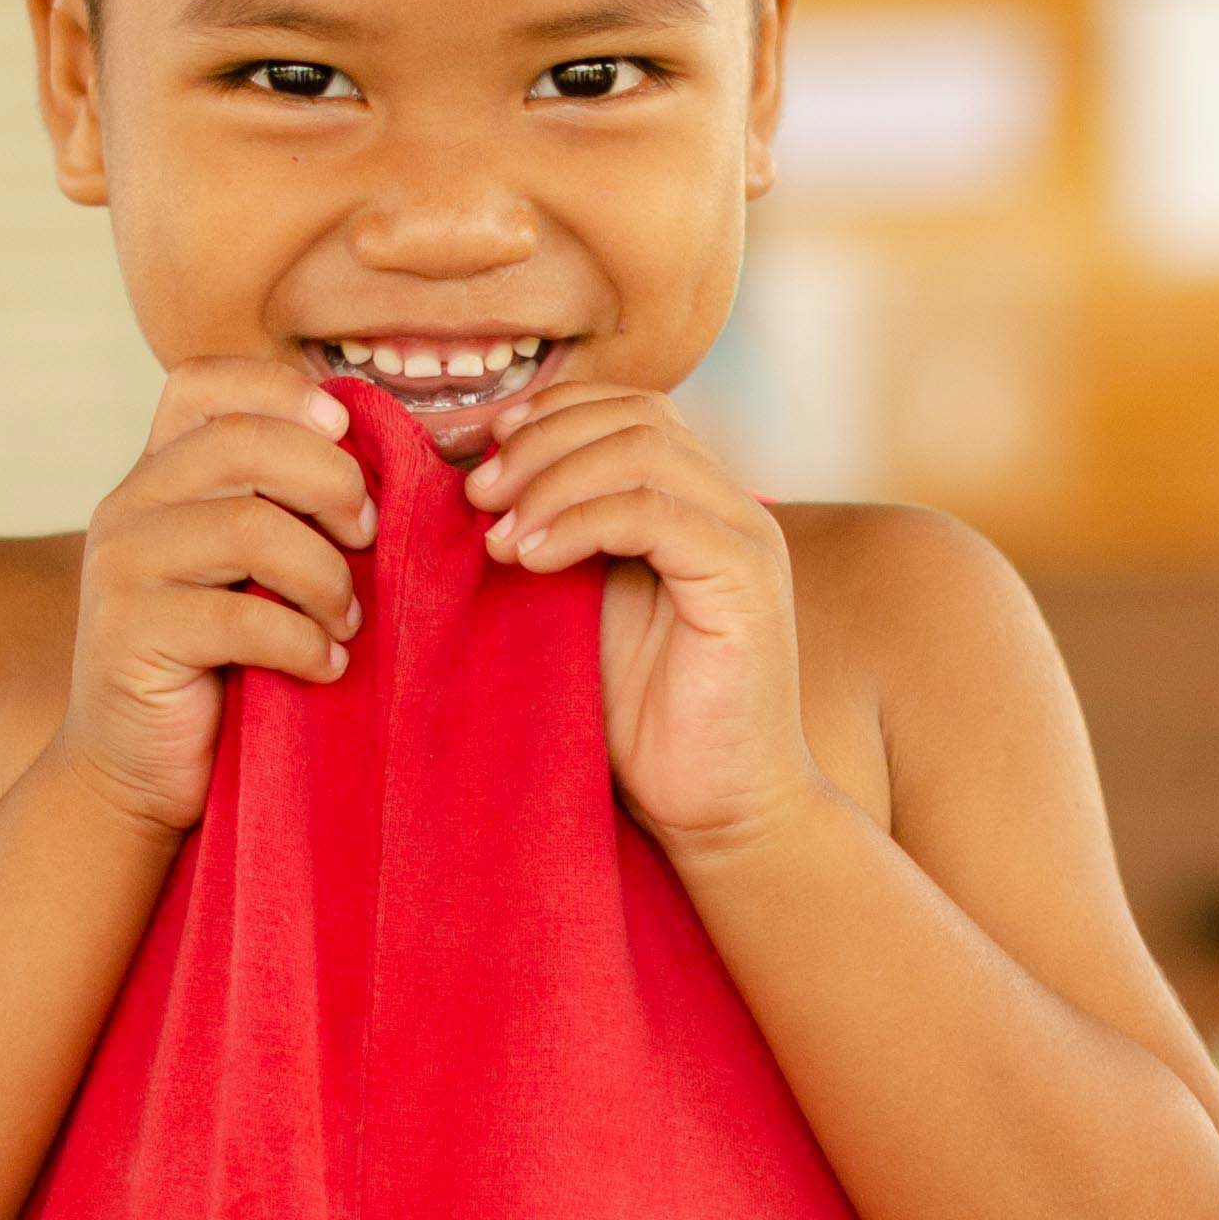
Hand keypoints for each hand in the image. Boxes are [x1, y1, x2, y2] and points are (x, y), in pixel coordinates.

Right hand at [58, 359, 375, 838]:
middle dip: (329, 482)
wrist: (134, 773)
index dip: (281, 390)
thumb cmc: (215, 667)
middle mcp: (128, 507)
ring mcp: (122, 569)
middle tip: (367, 538)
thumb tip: (382, 458)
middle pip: (241, 442)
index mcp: (157, 476)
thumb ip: (281, 507)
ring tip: (346, 619)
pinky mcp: (132, 636)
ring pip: (247, 526)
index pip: (201, 382)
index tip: (347, 437)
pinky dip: (304, 642)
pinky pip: (243, 617)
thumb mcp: (246, 570)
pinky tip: (323, 666)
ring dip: (325, 574)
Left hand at [459, 382, 818, 860]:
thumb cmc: (645, 724)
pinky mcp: (745, 582)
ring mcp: (746, 538)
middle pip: (633, 414)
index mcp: (697, 503)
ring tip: (497, 537)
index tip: (480, 459)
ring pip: (643, 449)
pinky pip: (655, 513)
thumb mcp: (581, 610)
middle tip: (476, 495)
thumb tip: (472, 488)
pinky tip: (532, 559)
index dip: (549, 416)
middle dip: (539, 443)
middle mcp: (731, 506)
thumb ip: (554, 541)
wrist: (720, 811)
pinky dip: (581, 522)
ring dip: (551, 480)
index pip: (628, 408)